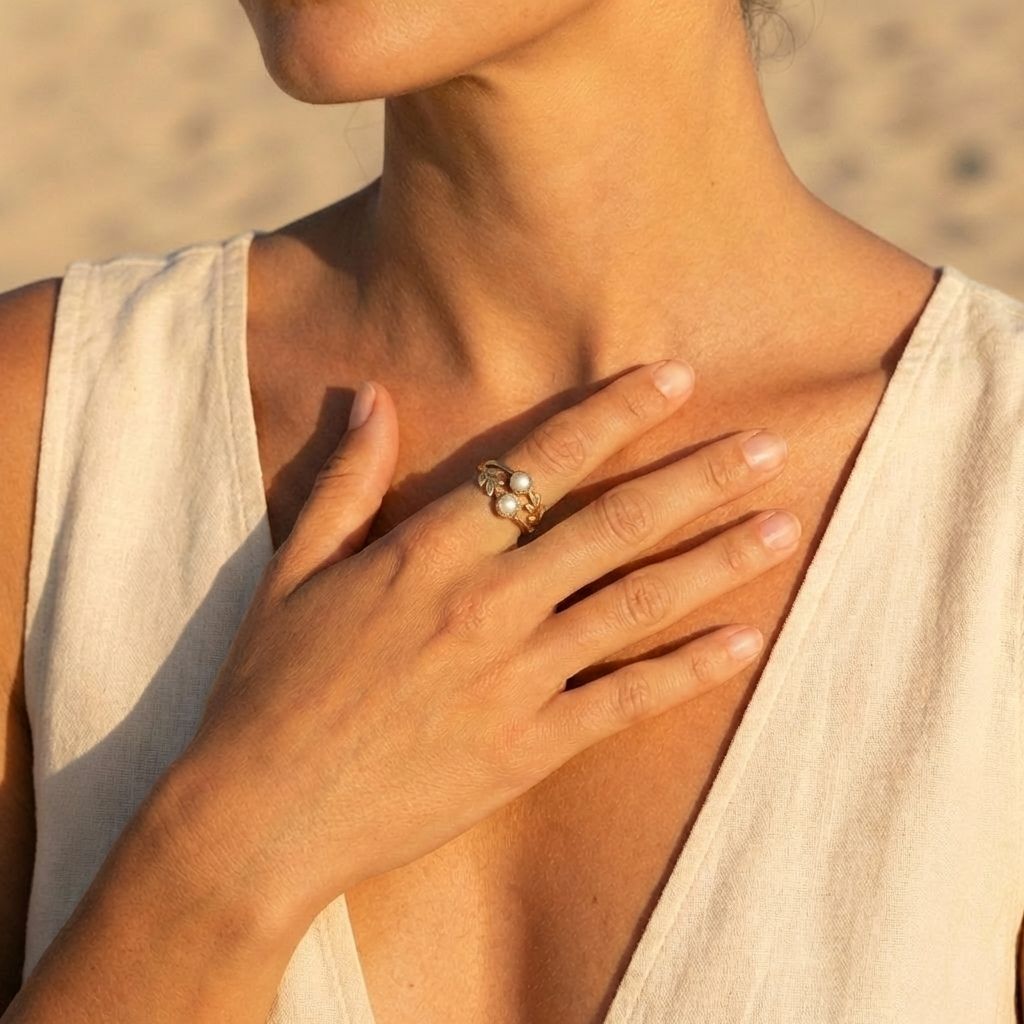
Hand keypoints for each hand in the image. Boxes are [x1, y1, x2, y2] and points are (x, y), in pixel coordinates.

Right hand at [168, 359, 798, 933]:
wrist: (261, 817)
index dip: (615, 414)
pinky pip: (627, 701)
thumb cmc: (268, 687)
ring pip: (638, 606)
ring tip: (783, 526)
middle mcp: (487, 605)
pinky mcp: (531, 749)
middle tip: (771, 445)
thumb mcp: (294, 570)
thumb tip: (373, 395)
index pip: (542, 463)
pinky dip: (689, 671)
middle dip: (699, 478)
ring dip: (717, 562)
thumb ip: (346, 479)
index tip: (677, 378)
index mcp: (428, 553)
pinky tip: (745, 641)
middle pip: (616, 527)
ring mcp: (516, 680)